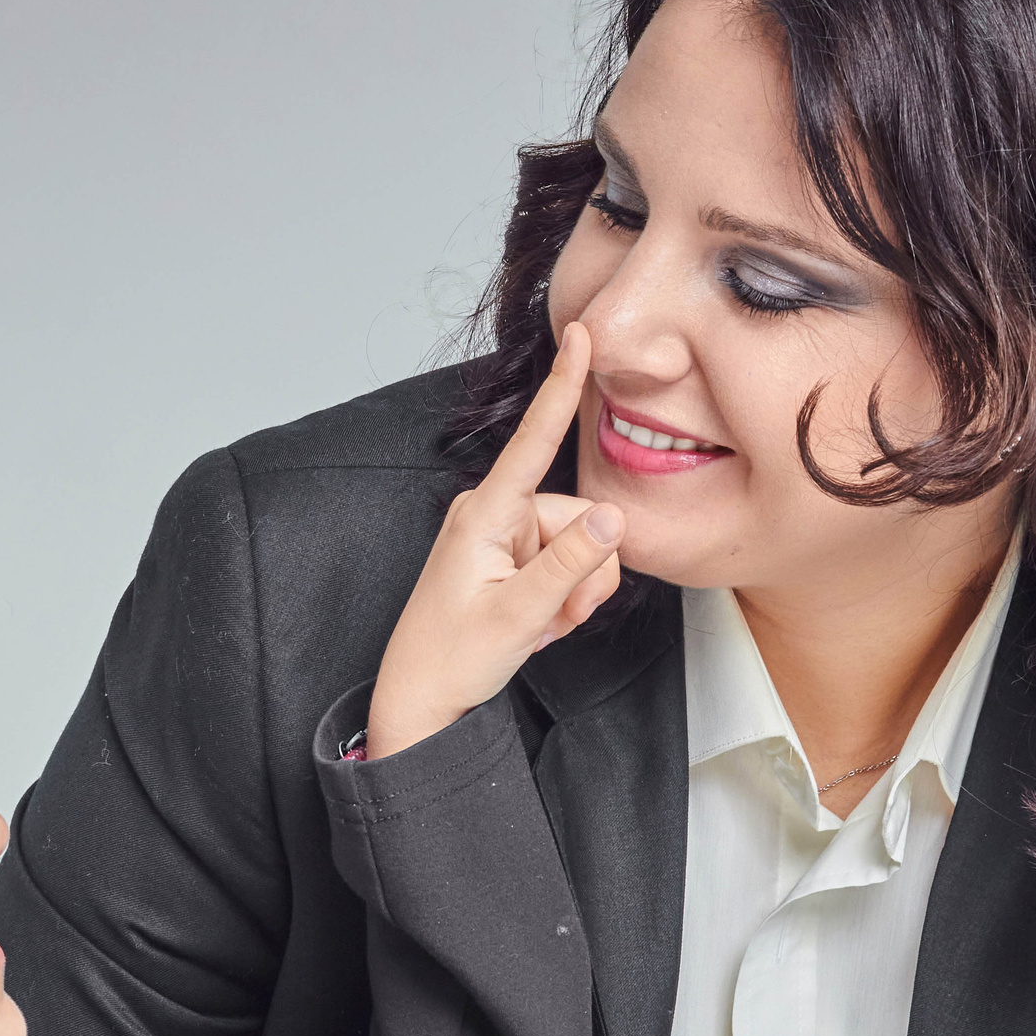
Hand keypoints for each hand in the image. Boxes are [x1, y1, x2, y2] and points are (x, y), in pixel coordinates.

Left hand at [365, 323, 622, 758]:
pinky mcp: (509, 557)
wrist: (422, 700)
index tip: (580, 335)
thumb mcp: (521, 616)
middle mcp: (493, 513)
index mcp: (484, 514)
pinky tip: (534, 624)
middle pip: (578, 520)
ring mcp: (501, 535)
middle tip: (554, 619)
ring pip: (579, 547)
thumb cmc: (453, 659)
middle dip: (582, 574)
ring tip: (538, 625)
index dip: (562, 387)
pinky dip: (561, 600)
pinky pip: (563, 566)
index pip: (533, 441)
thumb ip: (571, 565)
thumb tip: (613, 516)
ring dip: (573, 594)